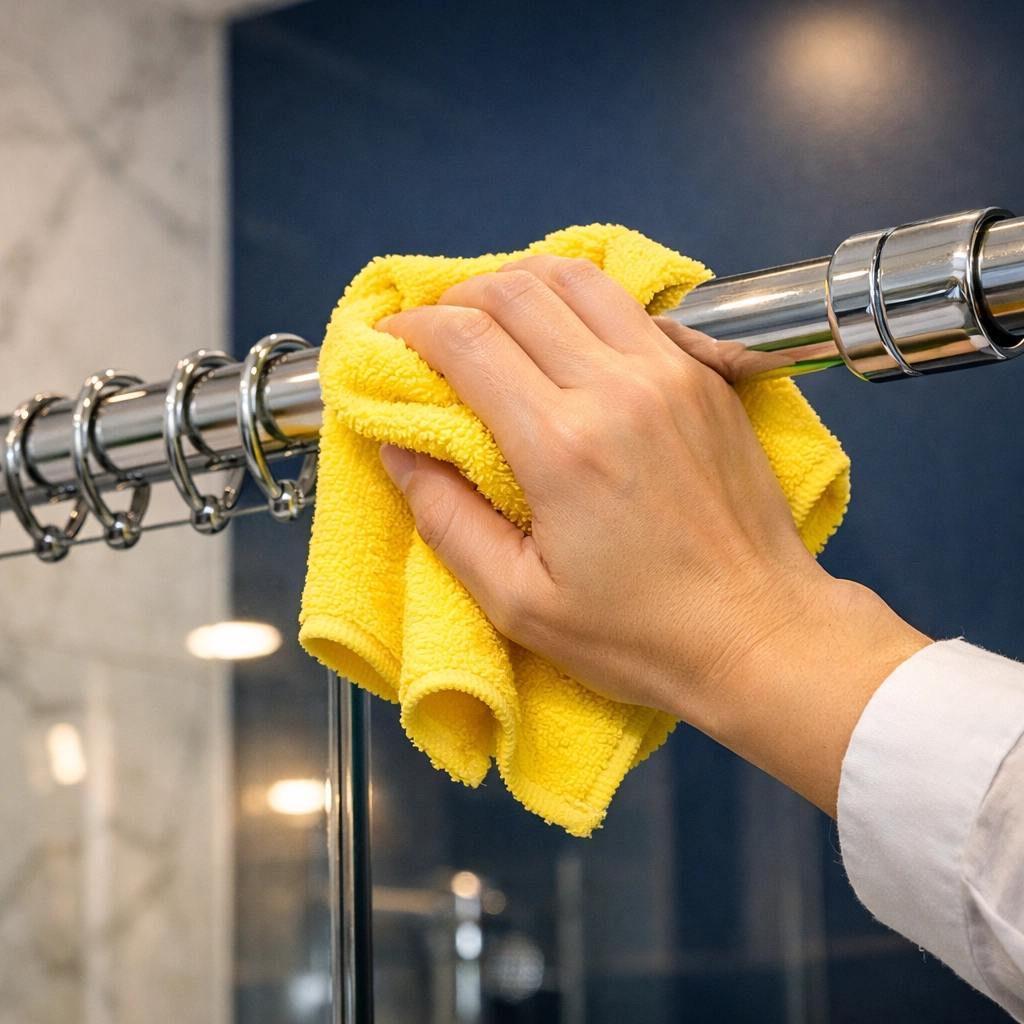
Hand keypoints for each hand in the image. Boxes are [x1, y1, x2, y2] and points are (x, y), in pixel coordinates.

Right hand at [377, 256, 928, 815]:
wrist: (759, 632)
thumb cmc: (642, 634)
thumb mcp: (519, 602)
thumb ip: (446, 520)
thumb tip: (400, 451)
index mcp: (563, 446)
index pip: (469, 342)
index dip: (414, 329)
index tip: (391, 341)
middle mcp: (618, 389)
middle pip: (516, 292)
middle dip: (457, 297)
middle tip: (432, 329)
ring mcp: (670, 372)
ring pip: (576, 279)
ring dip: (518, 282)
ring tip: (489, 314)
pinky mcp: (703, 375)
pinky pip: (628, 306)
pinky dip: (578, 300)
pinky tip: (561, 332)